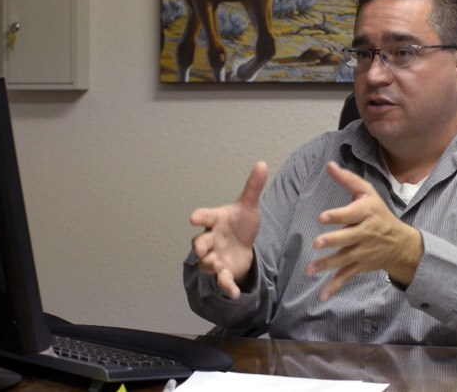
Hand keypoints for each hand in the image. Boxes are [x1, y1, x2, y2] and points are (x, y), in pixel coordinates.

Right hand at [190, 161, 267, 298]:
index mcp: (216, 220)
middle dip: (200, 245)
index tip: (194, 218)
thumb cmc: (241, 224)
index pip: (205, 216)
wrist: (244, 246)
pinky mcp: (223, 271)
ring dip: (210, 264)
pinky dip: (226, 287)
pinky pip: (221, 280)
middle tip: (200, 247)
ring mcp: (215, 256)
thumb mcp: (250, 206)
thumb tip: (262, 163)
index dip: (199, 216)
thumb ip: (253, 187)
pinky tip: (233, 293)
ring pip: (207, 262)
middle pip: (201, 242)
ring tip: (216, 265)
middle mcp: (211, 238)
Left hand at [306, 161, 422, 300]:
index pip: (351, 214)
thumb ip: (348, 180)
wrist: (400, 243)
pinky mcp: (360, 266)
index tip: (322, 217)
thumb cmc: (378, 212)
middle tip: (317, 243)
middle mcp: (365, 233)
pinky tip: (322, 296)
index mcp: (366, 213)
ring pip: (344, 259)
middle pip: (348, 238)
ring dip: (327, 265)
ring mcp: (363, 252)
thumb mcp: (367, 193)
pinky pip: (346, 277)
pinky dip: (334, 287)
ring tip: (310, 269)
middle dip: (333, 241)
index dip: (337, 216)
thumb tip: (329, 165)